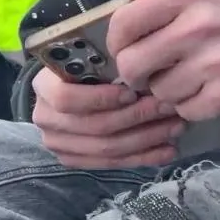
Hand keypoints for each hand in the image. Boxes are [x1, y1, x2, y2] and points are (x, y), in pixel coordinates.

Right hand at [31, 67, 186, 168]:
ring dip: (146, 138)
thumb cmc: (85, 66)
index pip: (66, 99)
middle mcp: (46, 119)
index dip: (101, 98)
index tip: (132, 92)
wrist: (67, 89)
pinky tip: (167, 150)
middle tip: (168, 107)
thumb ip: (107, 61)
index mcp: (44, 87)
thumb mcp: (90, 55)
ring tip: (175, 126)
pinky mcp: (74, 161)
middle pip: (95, 126)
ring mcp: (58, 144)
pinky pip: (112, 164)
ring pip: (107, 148)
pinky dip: (143, 157)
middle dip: (137, 117)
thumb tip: (142, 66)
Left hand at [106, 0, 219, 121]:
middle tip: (154, 70)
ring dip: (168, 90)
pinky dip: (191, 106)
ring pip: (157, 91)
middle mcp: (199, 27)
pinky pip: (183, 110)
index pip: (124, 23)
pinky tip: (207, 91)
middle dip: (137, 73)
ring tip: (190, 77)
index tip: (127, 48)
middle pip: (132, 64)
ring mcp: (213, 63)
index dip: (117, 41)